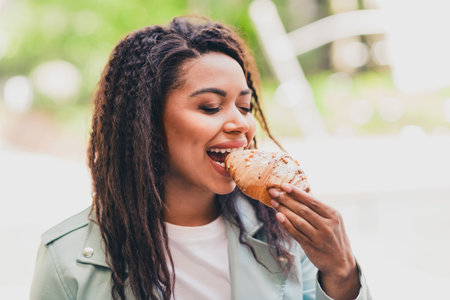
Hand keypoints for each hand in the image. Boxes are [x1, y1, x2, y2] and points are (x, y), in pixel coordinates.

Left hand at [269, 184, 359, 299]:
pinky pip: (296, 233)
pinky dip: (286, 224)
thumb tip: (298, 193)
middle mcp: (327, 225)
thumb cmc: (333, 237)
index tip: (284, 185)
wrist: (340, 262)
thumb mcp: (333, 221)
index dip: (297, 193)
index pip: (312, 201)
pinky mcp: (311, 247)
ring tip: (274, 202)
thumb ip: (318, 209)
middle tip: (274, 192)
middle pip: (303, 209)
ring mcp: (319, 237)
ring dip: (284, 210)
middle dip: (286, 199)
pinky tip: (278, 216)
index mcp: (333, 215)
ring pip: (298, 220)